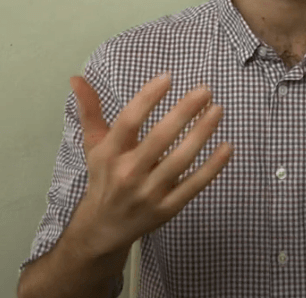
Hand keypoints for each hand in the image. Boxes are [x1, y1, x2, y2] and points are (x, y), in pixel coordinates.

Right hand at [66, 73, 232, 258]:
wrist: (103, 228)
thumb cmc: (103, 177)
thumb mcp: (93, 144)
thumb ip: (90, 110)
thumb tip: (77, 78)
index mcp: (109, 154)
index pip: (129, 121)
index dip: (148, 98)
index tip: (168, 77)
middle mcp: (128, 173)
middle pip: (159, 139)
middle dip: (184, 112)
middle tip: (205, 90)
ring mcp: (149, 193)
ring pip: (180, 160)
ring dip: (202, 133)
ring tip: (218, 110)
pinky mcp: (167, 208)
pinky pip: (194, 186)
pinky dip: (213, 167)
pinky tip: (227, 146)